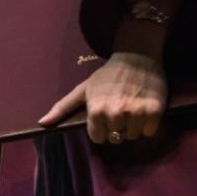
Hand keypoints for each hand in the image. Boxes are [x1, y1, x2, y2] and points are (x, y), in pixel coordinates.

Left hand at [38, 51, 166, 143]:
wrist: (136, 56)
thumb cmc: (106, 76)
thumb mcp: (82, 90)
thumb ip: (62, 108)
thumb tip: (41, 123)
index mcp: (96, 111)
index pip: (98, 138)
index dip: (101, 129)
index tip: (104, 117)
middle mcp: (116, 114)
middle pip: (116, 138)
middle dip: (117, 128)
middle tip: (119, 110)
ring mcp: (136, 113)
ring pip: (133, 136)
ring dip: (133, 127)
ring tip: (131, 109)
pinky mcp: (155, 111)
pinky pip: (150, 132)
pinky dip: (148, 125)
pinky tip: (143, 110)